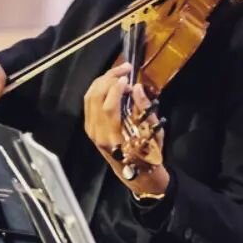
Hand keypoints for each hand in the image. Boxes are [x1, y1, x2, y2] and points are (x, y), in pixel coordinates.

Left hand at [84, 64, 169, 196]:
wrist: (136, 173)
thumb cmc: (148, 154)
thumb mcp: (153, 132)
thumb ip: (143, 109)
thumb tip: (136, 88)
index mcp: (113, 136)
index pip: (108, 107)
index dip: (116, 89)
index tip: (128, 78)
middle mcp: (97, 132)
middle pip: (95, 97)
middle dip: (109, 79)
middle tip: (124, 69)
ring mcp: (90, 129)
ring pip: (89, 97)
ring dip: (103, 81)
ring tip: (118, 72)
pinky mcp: (89, 126)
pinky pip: (89, 101)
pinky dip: (98, 88)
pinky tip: (110, 82)